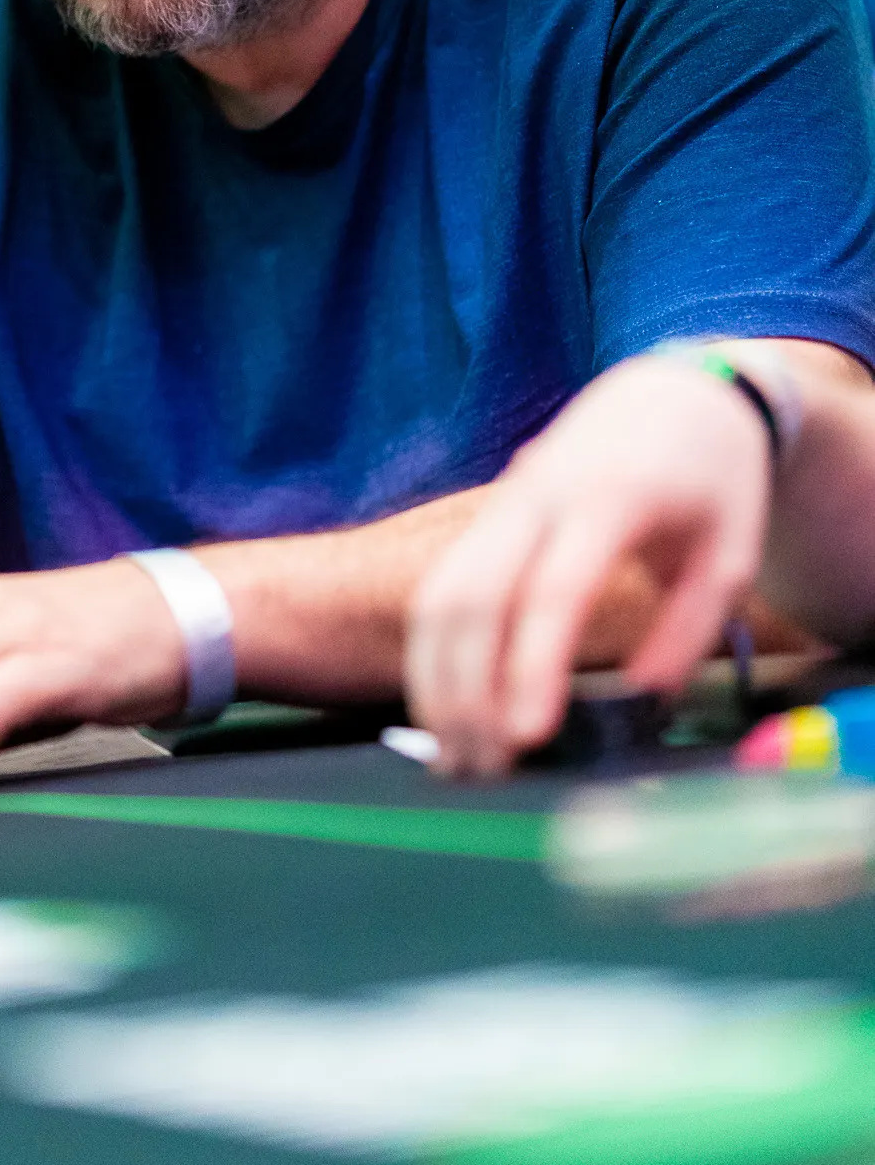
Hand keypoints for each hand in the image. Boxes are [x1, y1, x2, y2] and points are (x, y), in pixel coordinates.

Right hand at [407, 357, 772, 773]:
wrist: (667, 395)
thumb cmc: (711, 480)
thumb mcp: (733, 549)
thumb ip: (692, 623)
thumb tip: (642, 695)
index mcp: (607, 498)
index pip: (553, 589)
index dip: (532, 664)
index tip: (528, 734)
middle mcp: (536, 497)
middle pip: (474, 597)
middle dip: (468, 690)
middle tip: (486, 769)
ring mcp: (501, 507)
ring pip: (438, 594)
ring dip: (437, 680)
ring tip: (458, 758)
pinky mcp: (484, 522)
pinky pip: (437, 589)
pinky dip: (432, 656)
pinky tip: (446, 711)